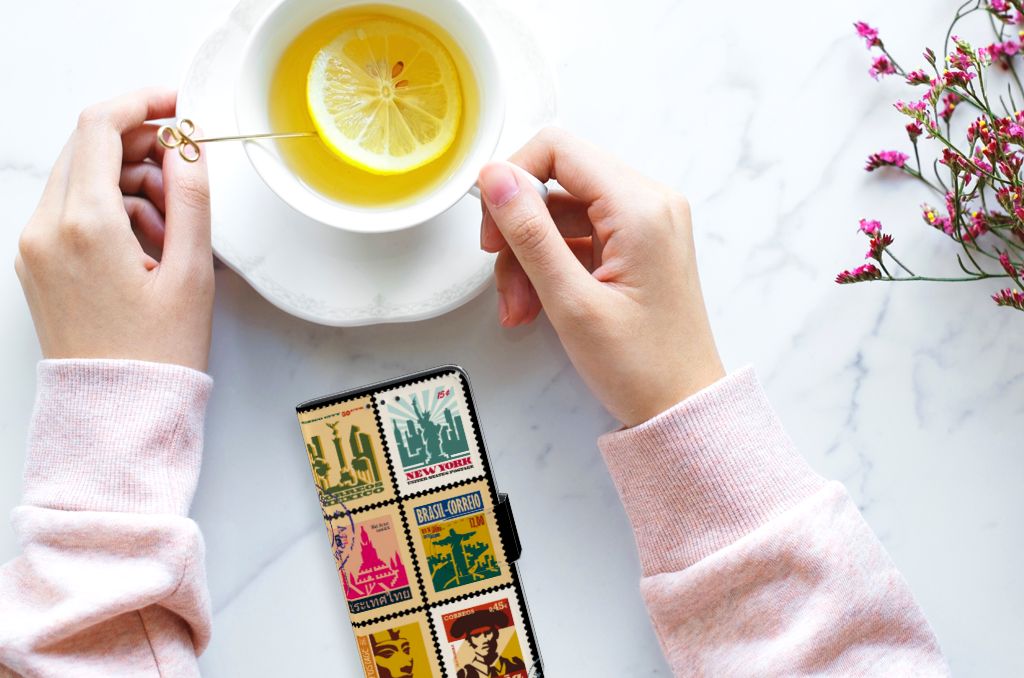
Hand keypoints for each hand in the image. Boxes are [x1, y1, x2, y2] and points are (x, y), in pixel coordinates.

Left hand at [15, 88, 213, 371]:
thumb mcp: (192, 272)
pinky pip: (72, 210)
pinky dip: (110, 209)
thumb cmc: (157, 354)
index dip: (143, 103)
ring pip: (81, 178)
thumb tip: (188, 147)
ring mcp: (35, 246)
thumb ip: (192, 198)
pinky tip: (147, 244)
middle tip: (185, 173)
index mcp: (85, 225)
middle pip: (88, 147)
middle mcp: (47, 229)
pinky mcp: (37, 263)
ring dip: (129, 182)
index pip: (101, 127)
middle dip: (141, 147)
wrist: (117, 412)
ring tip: (173, 228)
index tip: (177, 105)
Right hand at [478, 128, 723, 426]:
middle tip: (502, 279)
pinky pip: (578, 237)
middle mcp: (649, 203)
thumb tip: (494, 177)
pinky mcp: (637, 246)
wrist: (682, 408)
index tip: (492, 227)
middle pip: (557, 182)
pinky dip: (550, 267)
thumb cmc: (641, 366)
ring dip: (529, 257)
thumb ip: (529, 233)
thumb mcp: (571, 301)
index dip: (512, 179)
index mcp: (640, 207)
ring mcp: (645, 224)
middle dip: (519, 230)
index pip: (558, 149)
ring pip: (561, 214)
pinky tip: (537, 306)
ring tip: (520, 309)